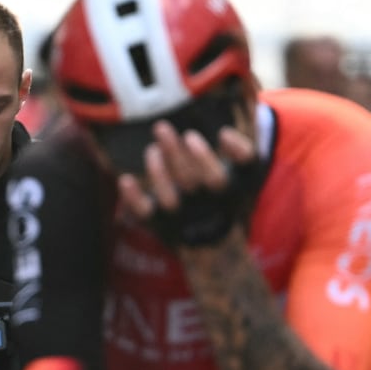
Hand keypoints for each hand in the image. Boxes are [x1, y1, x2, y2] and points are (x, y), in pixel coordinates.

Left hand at [115, 120, 257, 245]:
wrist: (211, 243)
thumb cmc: (225, 198)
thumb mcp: (244, 178)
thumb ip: (243, 152)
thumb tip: (230, 128)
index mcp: (228, 191)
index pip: (224, 176)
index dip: (216, 156)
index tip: (209, 134)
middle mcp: (205, 204)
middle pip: (190, 180)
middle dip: (175, 152)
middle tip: (161, 127)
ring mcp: (182, 215)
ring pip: (169, 197)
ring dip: (157, 171)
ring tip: (151, 149)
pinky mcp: (160, 222)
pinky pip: (144, 214)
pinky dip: (133, 198)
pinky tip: (125, 180)